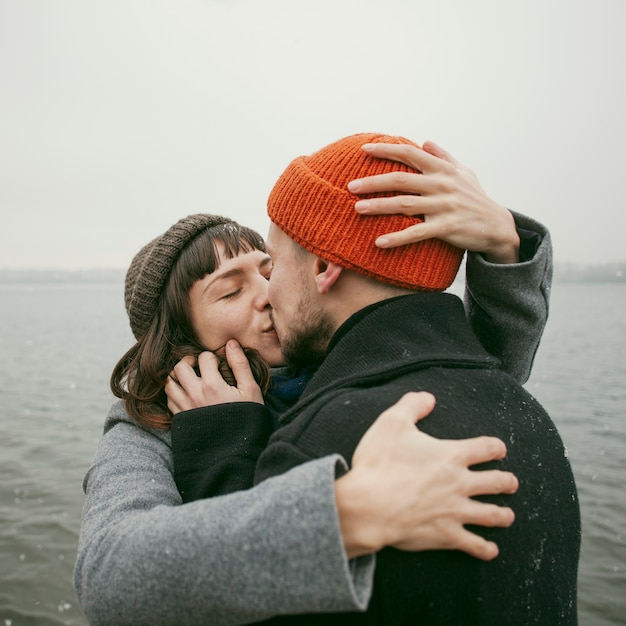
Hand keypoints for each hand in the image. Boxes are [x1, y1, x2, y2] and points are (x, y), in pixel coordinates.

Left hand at [165, 340, 263, 413]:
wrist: (236, 450)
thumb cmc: (247, 418)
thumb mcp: (251, 389)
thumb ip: (240, 364)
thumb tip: (231, 343)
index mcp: (212, 385)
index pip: (204, 358)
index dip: (212, 357)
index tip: (218, 364)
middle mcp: (194, 394)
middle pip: (179, 367)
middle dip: (189, 361)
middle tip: (198, 365)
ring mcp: (185, 407)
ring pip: (169, 383)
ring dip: (178, 377)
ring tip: (190, 378)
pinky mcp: (181, 419)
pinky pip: (168, 400)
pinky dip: (174, 393)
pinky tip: (186, 394)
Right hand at [335, 392, 517, 559]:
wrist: (369, 506)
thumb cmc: (379, 464)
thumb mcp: (391, 423)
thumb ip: (412, 405)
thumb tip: (428, 397)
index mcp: (451, 455)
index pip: (485, 448)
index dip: (495, 447)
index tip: (500, 449)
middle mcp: (460, 483)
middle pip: (495, 482)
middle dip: (506, 481)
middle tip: (511, 482)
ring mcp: (455, 511)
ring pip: (491, 514)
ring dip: (502, 514)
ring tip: (508, 515)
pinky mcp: (446, 535)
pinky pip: (473, 544)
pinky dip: (486, 548)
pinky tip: (491, 550)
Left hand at [348, 141, 519, 263]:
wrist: (497, 226)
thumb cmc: (476, 197)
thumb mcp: (464, 172)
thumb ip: (443, 156)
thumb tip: (425, 141)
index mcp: (442, 169)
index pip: (409, 154)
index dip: (386, 150)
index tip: (364, 149)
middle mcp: (441, 184)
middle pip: (400, 180)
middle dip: (373, 182)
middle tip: (350, 186)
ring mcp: (443, 206)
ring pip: (404, 205)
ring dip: (378, 207)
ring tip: (357, 209)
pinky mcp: (446, 227)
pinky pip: (417, 233)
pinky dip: (397, 238)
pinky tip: (378, 242)